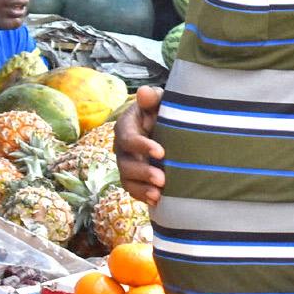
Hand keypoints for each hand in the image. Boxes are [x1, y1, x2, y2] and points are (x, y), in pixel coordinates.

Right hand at [114, 86, 165, 205]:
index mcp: (127, 126)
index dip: (142, 146)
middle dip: (143, 172)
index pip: (128, 137)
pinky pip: (133, 190)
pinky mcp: (134, 178)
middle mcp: (123, 147)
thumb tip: (144, 92)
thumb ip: (153, 98)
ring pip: (127, 179)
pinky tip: (156, 201)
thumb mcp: (160, 101)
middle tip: (162, 179)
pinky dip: (143, 196)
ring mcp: (127, 164)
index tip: (161, 152)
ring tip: (159, 193)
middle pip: (126, 163)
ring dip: (142, 188)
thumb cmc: (163, 111)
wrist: (170, 128)